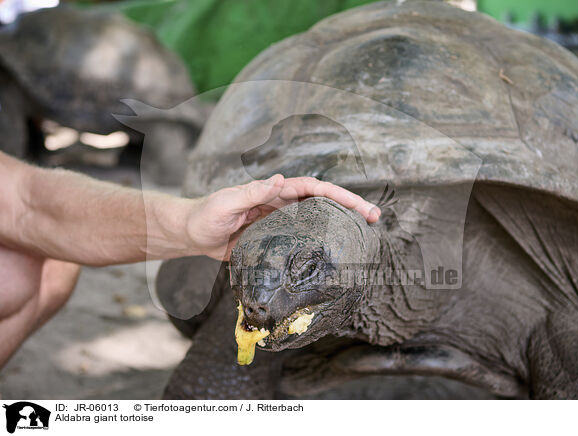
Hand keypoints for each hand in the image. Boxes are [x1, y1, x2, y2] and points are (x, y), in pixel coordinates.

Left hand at [186, 174, 380, 259]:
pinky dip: (320, 247)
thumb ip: (251, 192)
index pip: (314, 189)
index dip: (339, 194)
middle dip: (349, 208)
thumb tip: (280, 180)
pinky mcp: (275, 244)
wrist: (192, 234)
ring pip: (317, 224)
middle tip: (375, 219)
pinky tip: (333, 258)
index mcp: (275, 192)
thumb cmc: (205, 214)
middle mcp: (282, 206)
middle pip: (323, 204)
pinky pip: (302, 244)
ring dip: (339, 227)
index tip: (359, 205)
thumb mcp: (226, 202)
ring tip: (364, 238)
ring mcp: (281, 225)